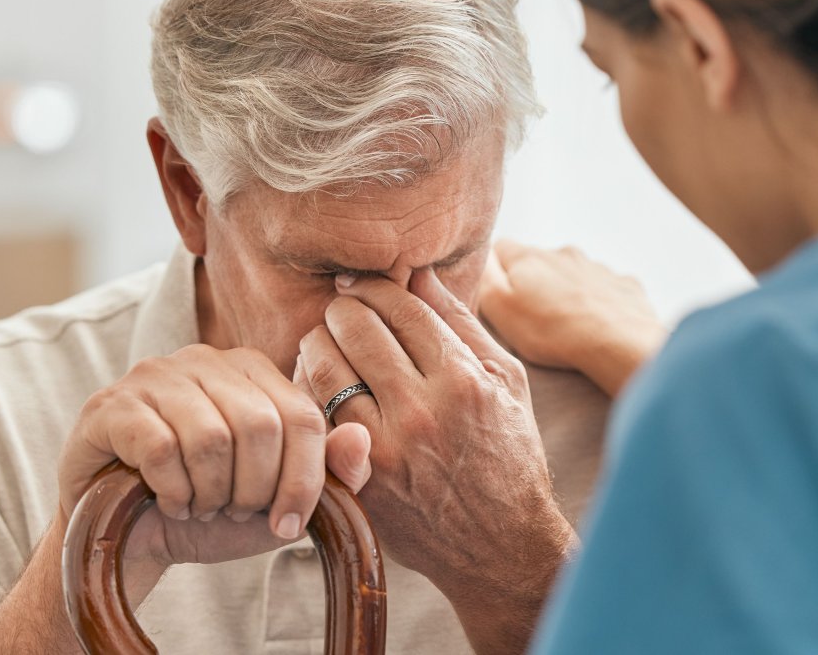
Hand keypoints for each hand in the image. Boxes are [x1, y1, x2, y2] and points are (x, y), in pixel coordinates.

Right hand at [57, 344, 371, 598]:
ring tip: (199, 506)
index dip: (303, 480)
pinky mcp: (111, 405)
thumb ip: (327, 474)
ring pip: (210, 437)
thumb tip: (361, 439)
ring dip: (209, 493)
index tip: (286, 525)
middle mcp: (205, 360)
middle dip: (252, 489)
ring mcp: (154, 376)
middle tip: (231, 511)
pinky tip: (168, 502)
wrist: (128, 539)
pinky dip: (172, 492)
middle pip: (260, 425)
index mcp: (253, 371)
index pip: (302, 417)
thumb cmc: (208, 512)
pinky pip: (159, 448)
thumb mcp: (277, 503)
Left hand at [297, 269, 575, 651]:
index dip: (375, 286)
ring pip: (325, 366)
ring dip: (319, 342)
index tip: (364, 285)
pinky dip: (308, 389)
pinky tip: (318, 383)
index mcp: (463, 381)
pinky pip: (314, 415)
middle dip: (343, 308)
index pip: (400, 307)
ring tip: (326, 340)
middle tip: (342, 309)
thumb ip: (462, 323)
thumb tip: (419, 273)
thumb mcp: (507, 381)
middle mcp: (421, 411)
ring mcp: (385, 447)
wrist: (499, 545)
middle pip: (356, 328)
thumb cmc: (508, 455)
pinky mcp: (359, 477)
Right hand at [478, 239, 667, 396]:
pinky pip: (604, 288)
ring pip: (572, 273)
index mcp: (529, 257)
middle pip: (538, 260)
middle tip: (531, 315)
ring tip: (565, 323)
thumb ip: (484, 278)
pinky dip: (597, 301)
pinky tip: (597, 324)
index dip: (494, 269)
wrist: (618, 342)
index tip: (497, 294)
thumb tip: (479, 258)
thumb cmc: (551, 331)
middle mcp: (562, 253)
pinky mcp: (623, 284)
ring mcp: (596, 267)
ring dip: (566, 290)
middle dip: (533, 280)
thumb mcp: (499, 307)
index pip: (500, 248)